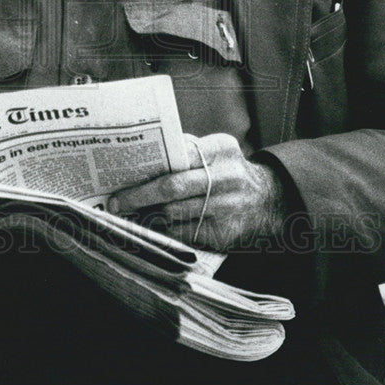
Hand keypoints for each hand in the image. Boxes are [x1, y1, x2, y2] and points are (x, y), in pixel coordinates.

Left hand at [108, 133, 286, 250]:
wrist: (268, 201)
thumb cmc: (228, 172)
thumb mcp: (216, 152)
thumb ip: (186, 151)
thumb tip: (142, 161)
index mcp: (221, 149)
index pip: (179, 154)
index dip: (150, 168)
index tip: (124, 177)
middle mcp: (227, 177)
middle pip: (173, 188)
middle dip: (139, 197)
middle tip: (116, 204)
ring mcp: (226, 208)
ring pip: (174, 215)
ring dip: (145, 217)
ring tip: (126, 217)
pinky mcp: (223, 234)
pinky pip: (184, 235)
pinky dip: (162, 233)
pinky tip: (148, 230)